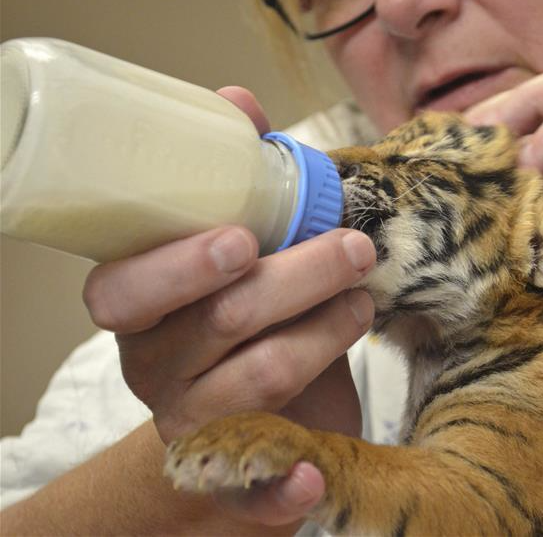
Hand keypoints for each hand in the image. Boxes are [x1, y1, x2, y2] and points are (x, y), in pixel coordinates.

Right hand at [82, 86, 375, 525]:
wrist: (246, 417)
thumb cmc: (242, 317)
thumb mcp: (234, 253)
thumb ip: (233, 180)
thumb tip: (237, 101)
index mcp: (142, 310)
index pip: (125, 290)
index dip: (179, 265)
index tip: (241, 238)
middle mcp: (156, 368)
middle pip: (218, 323)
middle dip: (293, 280)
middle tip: (351, 247)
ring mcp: (194, 424)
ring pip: (259, 379)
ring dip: (324, 334)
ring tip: (364, 301)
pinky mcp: (233, 477)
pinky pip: (252, 494)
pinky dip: (281, 489)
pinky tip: (310, 476)